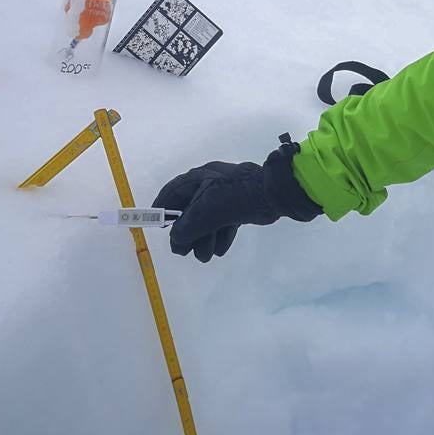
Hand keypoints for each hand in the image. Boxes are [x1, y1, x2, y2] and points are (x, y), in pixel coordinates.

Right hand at [153, 134, 321, 261]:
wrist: (278, 192)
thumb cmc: (238, 196)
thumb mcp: (208, 212)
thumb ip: (188, 227)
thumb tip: (176, 241)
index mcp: (200, 177)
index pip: (174, 191)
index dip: (163, 208)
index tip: (156, 225)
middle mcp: (212, 183)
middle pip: (192, 209)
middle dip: (188, 232)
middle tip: (184, 252)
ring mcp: (229, 193)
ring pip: (210, 218)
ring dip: (205, 238)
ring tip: (205, 256)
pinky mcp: (243, 203)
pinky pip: (225, 221)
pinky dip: (221, 235)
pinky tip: (220, 250)